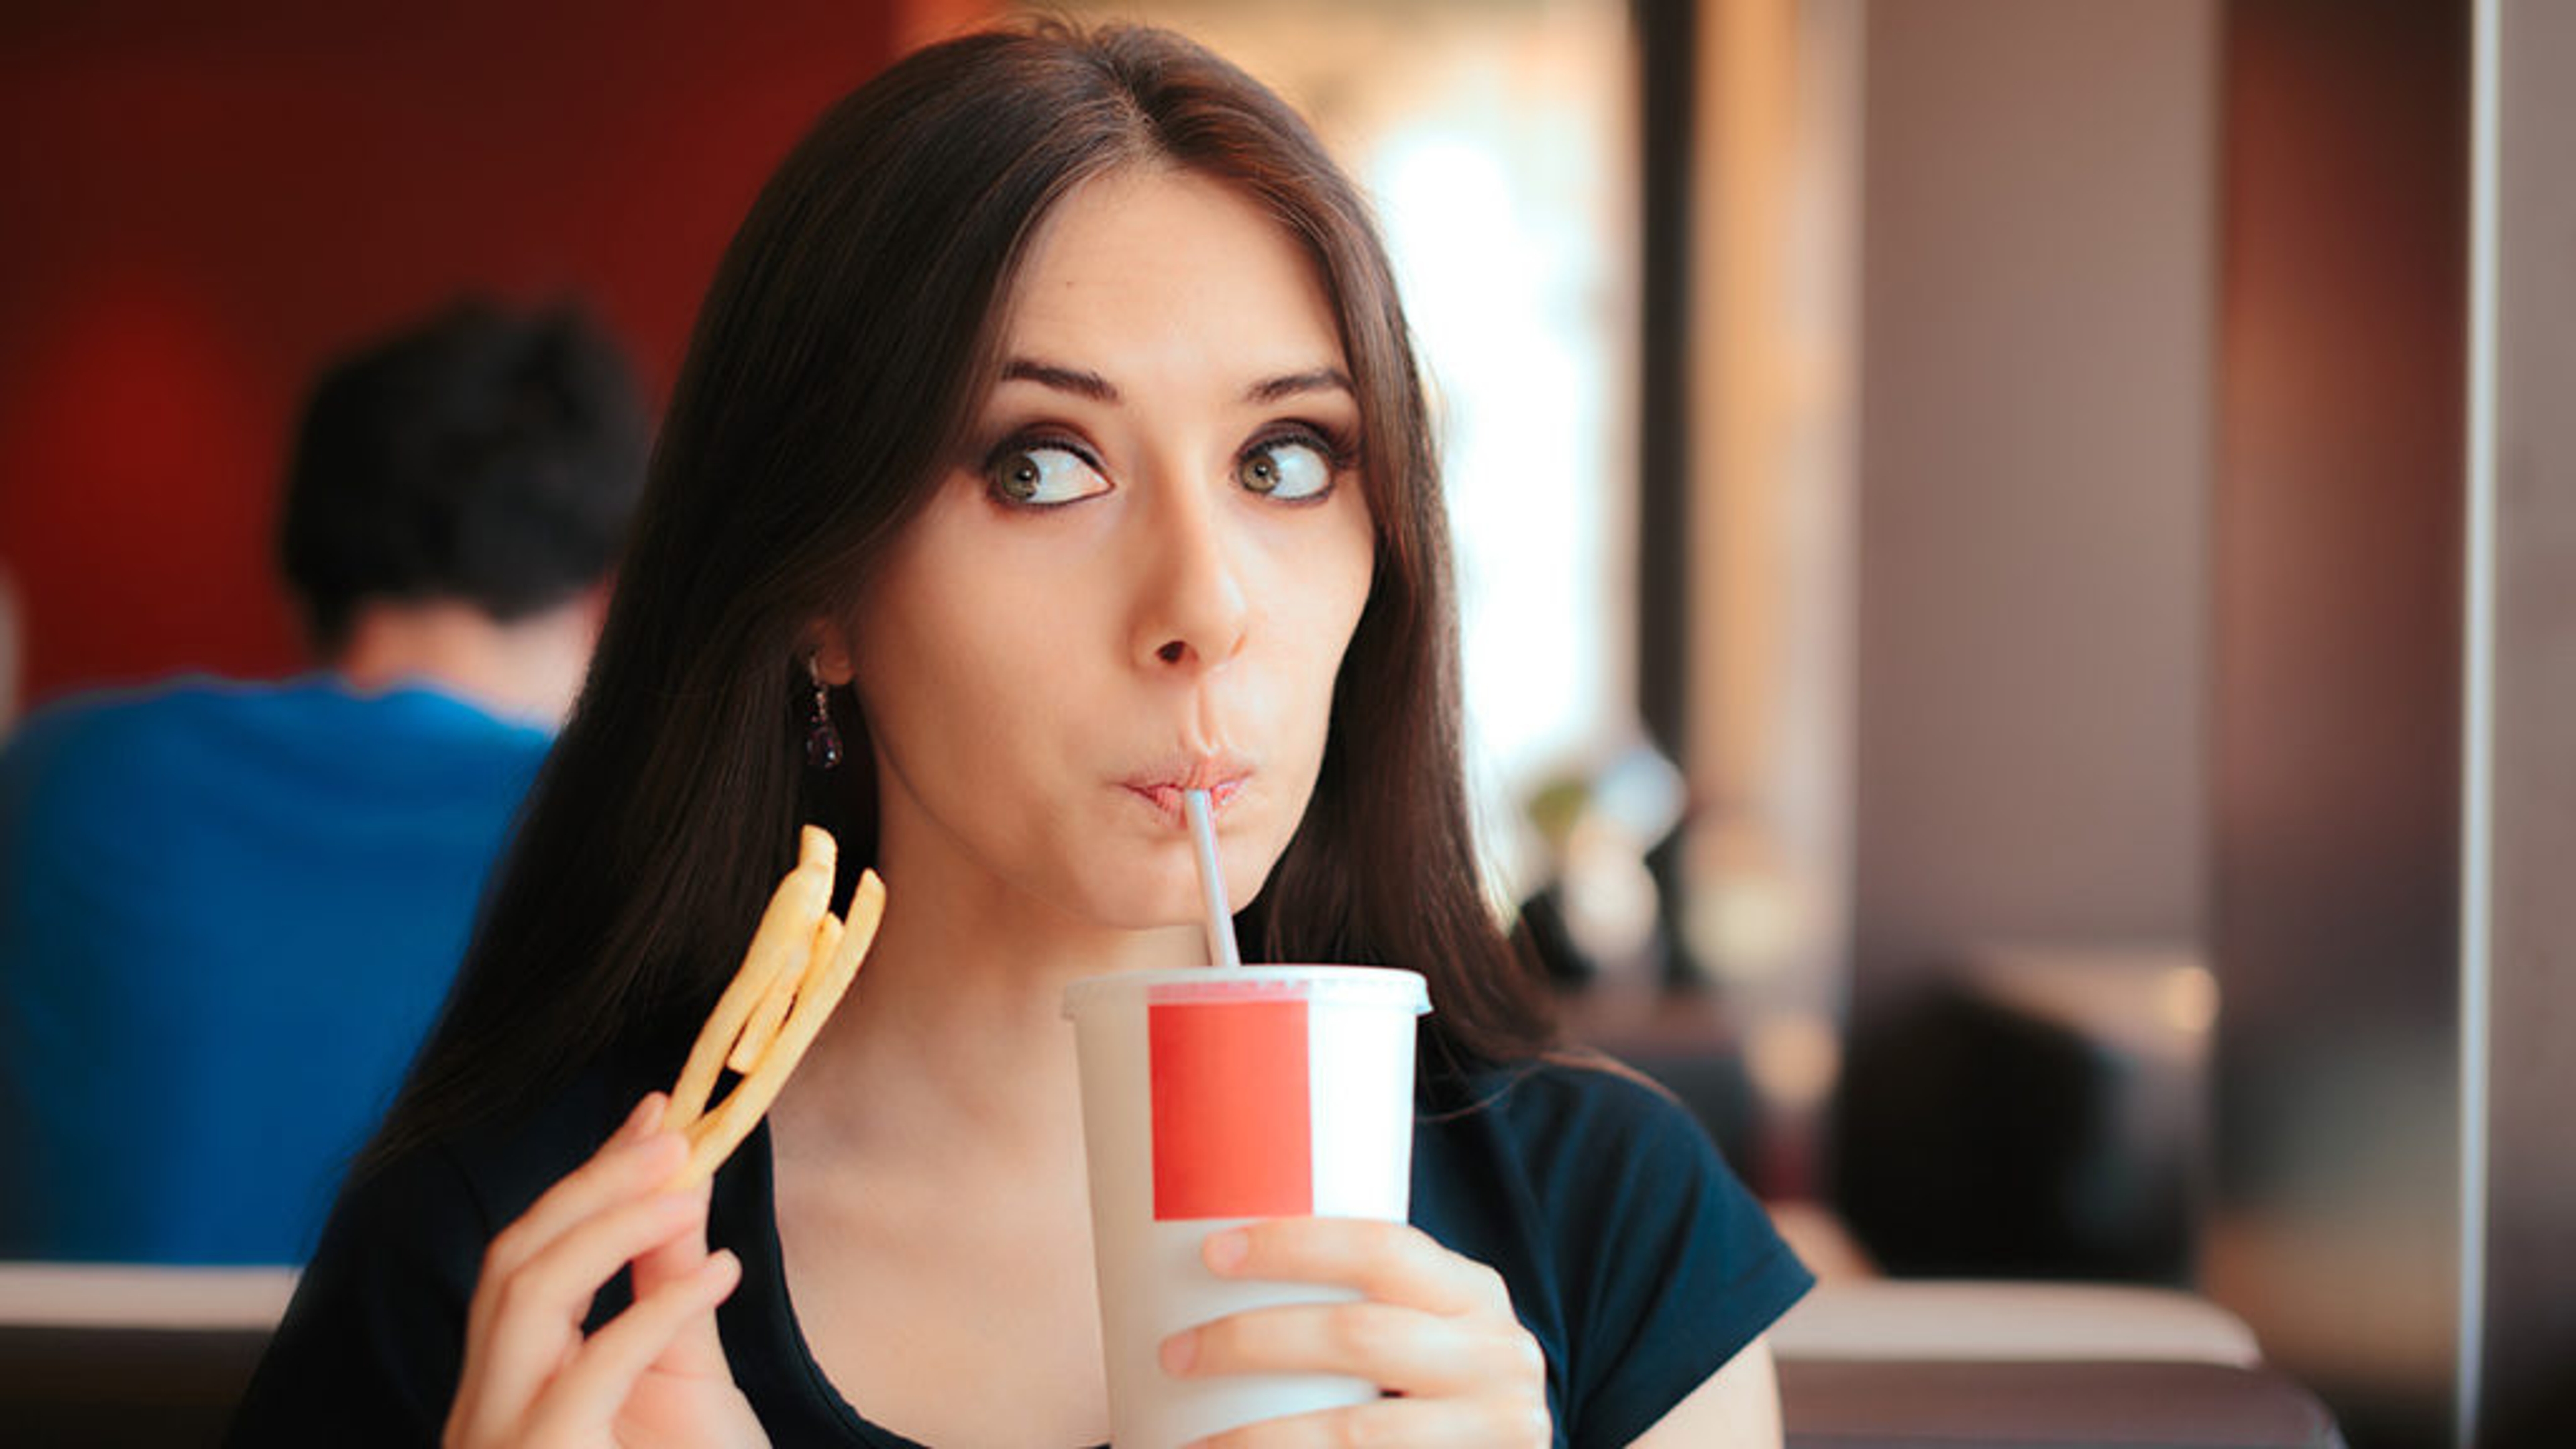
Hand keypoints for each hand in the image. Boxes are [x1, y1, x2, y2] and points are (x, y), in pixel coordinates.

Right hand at [444, 1094, 767, 1448]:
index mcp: (507, 1391)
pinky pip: (589, 1373)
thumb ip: (668, 1294)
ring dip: (608, 1226)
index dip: (585, 1180)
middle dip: (588, 1185)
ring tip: (688, 1184)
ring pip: (522, 1298)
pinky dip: (655, 1309)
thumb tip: (682, 1188)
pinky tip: (719, 1272)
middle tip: (672, 1133)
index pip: (523, 1262)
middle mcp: (482, 1414)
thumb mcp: (682, 1383)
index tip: (652, 1115)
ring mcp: (498, 1442)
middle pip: (511, 1264)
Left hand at [1157, 1218, 1551, 1447]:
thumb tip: (1204, 1269)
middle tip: (1175, 1353)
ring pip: (1350, 1433)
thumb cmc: (1430, 1378)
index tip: (1211, 1253)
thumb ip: (1359, 1301)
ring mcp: (1491, 1430)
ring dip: (1256, 1439)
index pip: (1384, 1249)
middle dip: (1253, 1342)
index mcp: (1474, 1294)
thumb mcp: (1425, 1326)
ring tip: (1190, 1444)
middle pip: (1358, 1337)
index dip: (1295, 1246)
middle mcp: (1498, 1358)